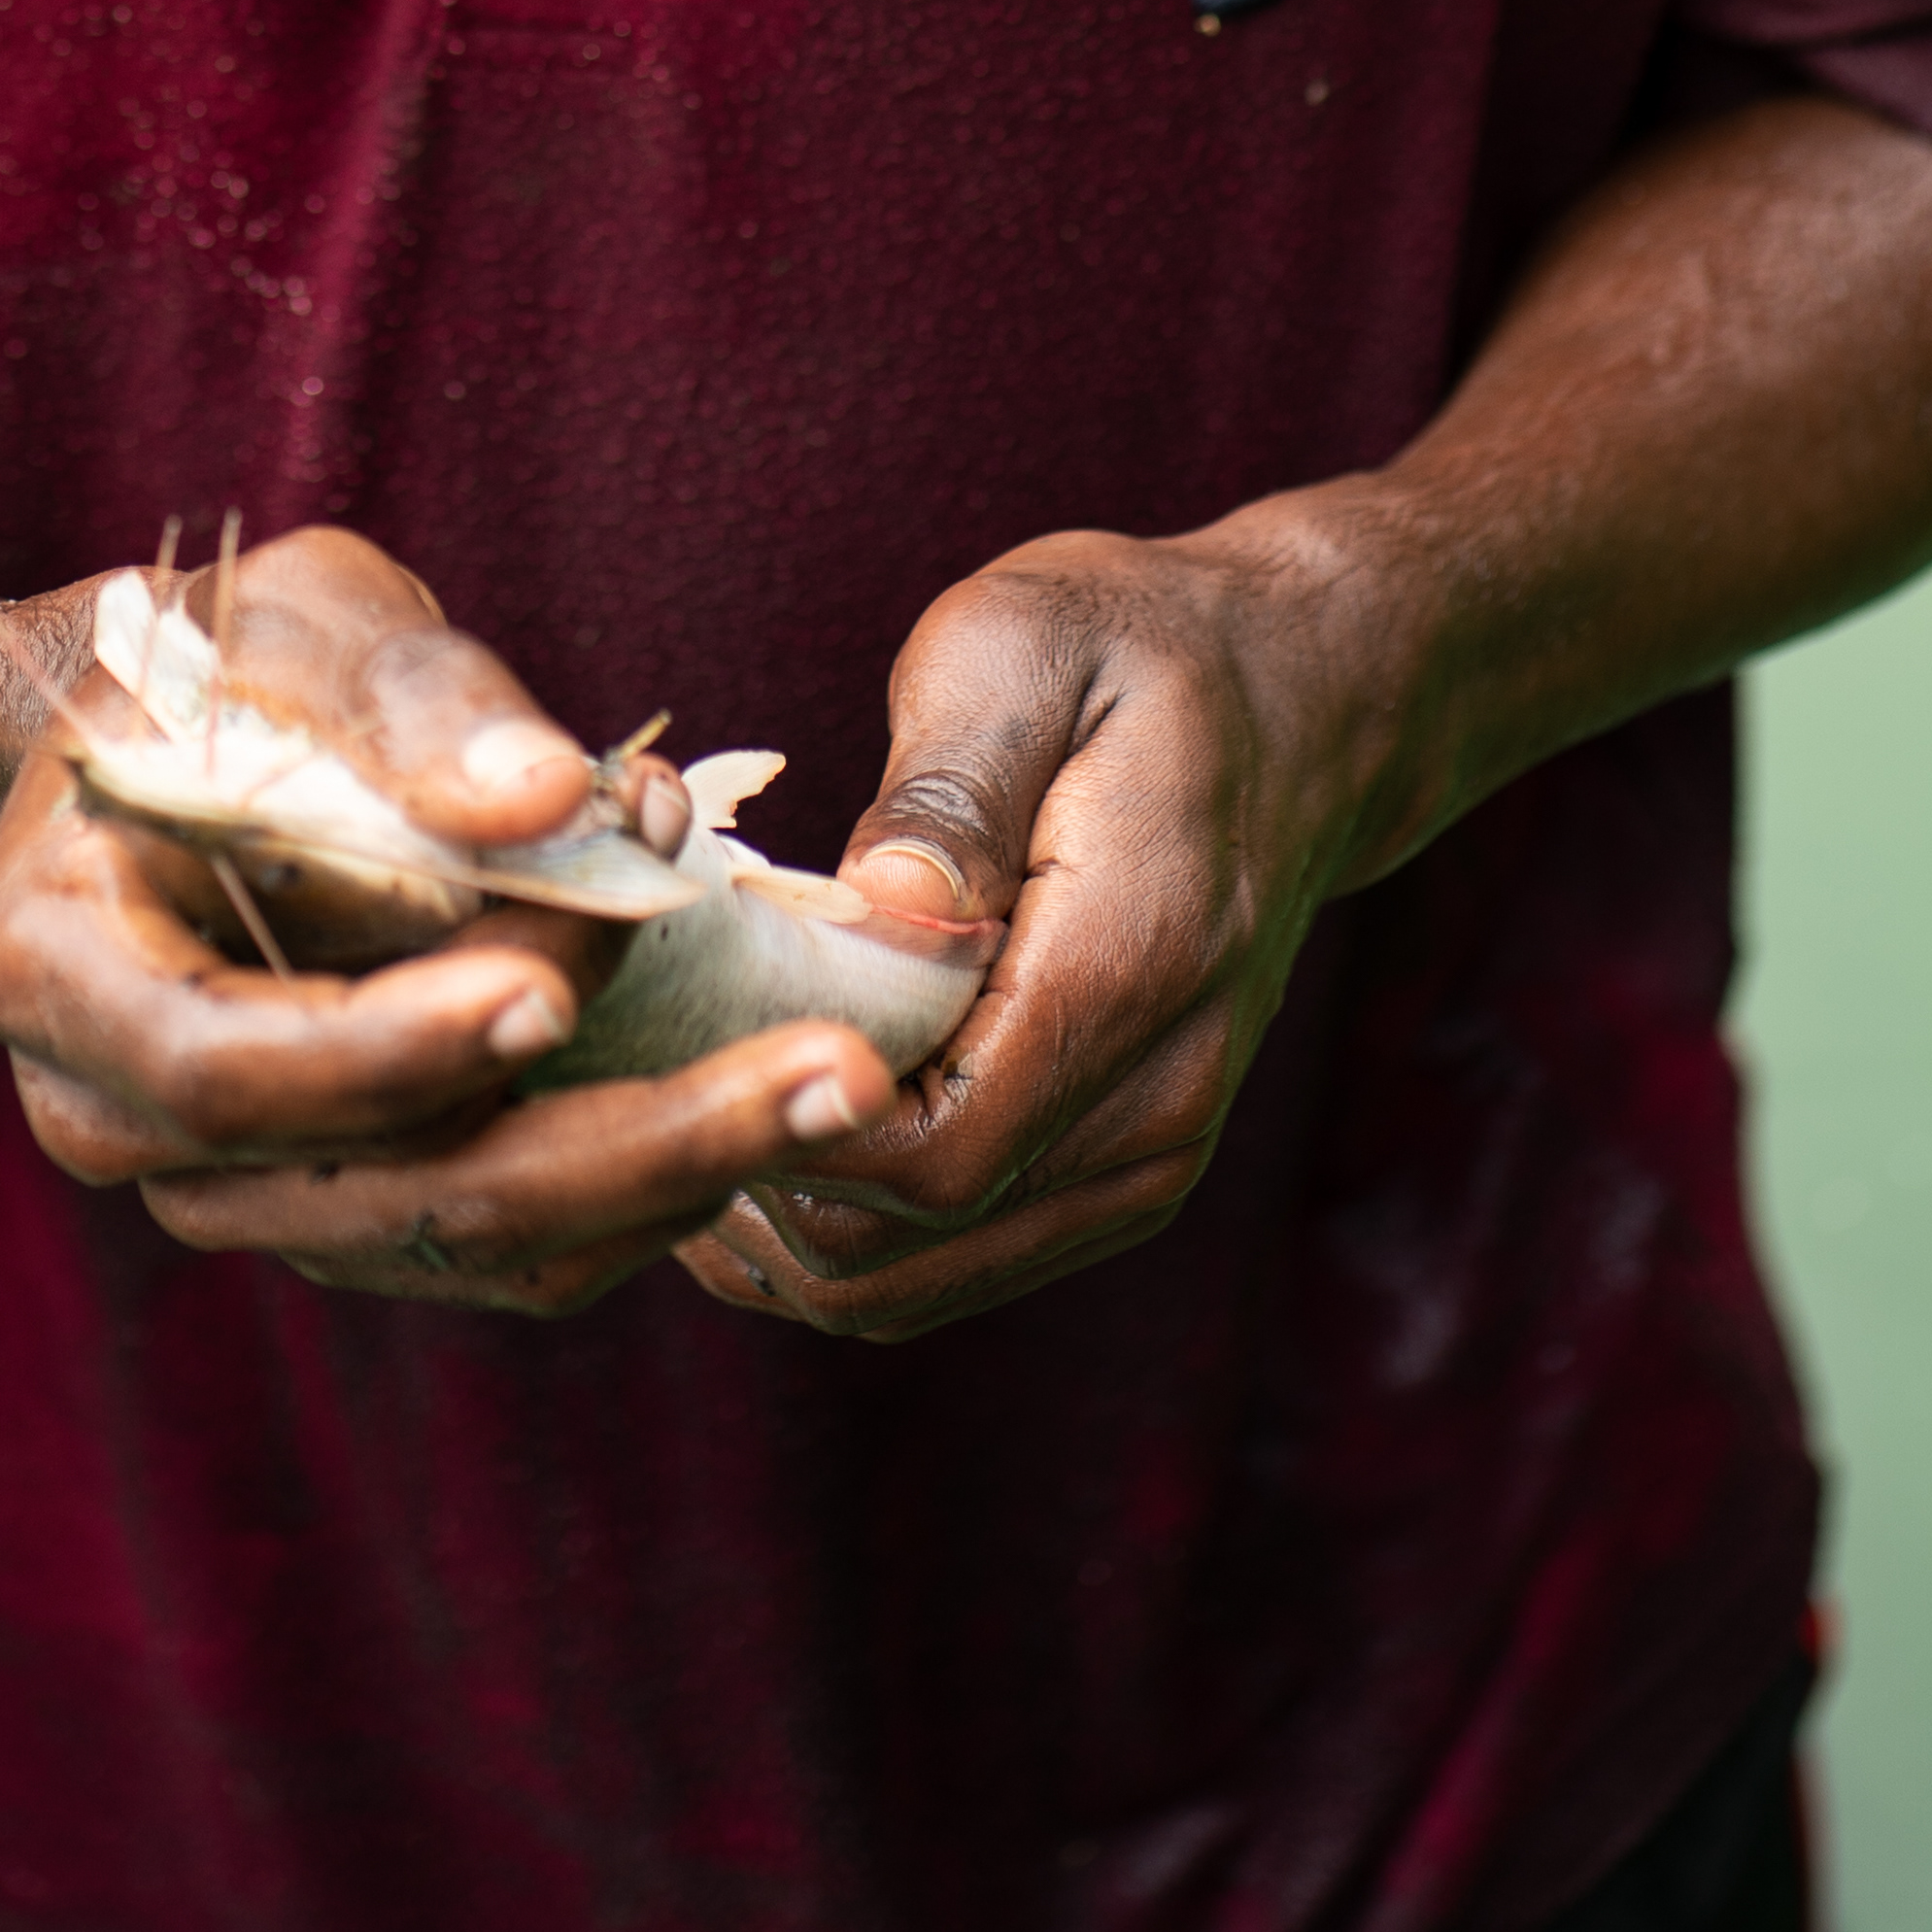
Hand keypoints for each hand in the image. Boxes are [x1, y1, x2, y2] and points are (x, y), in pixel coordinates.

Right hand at [0, 521, 887, 1314]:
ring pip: (458, 1239)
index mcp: (49, 962)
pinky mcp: (341, 1207)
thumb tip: (552, 800)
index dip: (388, 1043)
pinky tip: (760, 1103)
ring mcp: (230, 1187)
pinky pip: (496, 1246)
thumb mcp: (300, 620)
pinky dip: (637, 1188)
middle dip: (619, 1138)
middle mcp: (114, 1115)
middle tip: (829, 1070)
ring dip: (661, 1172)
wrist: (177, 747)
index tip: (557, 980)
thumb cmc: (226, 662)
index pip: (220, 1060)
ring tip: (834, 1075)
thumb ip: (412, 703)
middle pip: (373, 1190)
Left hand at [677, 508, 1402, 1344]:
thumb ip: (954, 781)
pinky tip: (758, 1120)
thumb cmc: (1131, 654)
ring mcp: (1148, 1158)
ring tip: (673, 1093)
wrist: (1298, 705)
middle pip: (908, 1248)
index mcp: (1130, 970)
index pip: (939, 1153)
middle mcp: (1158, 1102)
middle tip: (633, 1068)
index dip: (791, 1132)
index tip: (670, 1049)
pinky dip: (838, 1228)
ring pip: (914, 1286)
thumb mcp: (1026, 645)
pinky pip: (951, 1264)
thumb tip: (877, 904)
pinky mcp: (1121, 1172)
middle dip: (753, 1179)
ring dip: (779, 1223)